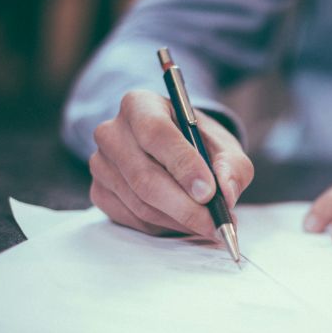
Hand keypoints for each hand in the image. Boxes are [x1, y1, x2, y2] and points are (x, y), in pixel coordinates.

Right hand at [88, 90, 253, 235]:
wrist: (174, 152)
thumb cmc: (198, 144)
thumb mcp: (224, 146)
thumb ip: (232, 166)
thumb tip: (227, 193)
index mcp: (140, 105)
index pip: (156, 133)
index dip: (183, 165)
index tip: (209, 192)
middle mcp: (112, 132)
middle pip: (145, 177)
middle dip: (186, 206)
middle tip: (216, 223)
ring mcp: (101, 164)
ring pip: (141, 204)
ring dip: (179, 220)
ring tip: (208, 224)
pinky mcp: (100, 192)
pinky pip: (133, 219)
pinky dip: (164, 227)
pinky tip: (184, 222)